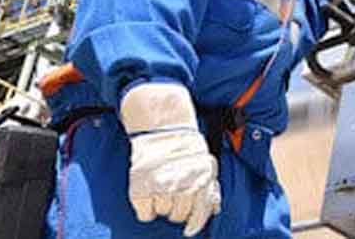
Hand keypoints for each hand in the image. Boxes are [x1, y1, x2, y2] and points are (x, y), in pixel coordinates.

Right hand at [119, 83, 220, 235]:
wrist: (162, 126)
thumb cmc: (185, 145)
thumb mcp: (206, 164)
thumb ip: (211, 188)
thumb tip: (214, 209)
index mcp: (202, 180)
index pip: (199, 213)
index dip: (194, 224)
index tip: (189, 230)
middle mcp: (183, 186)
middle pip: (179, 215)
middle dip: (177, 207)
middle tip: (173, 192)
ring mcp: (161, 188)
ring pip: (163, 213)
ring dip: (162, 204)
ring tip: (161, 187)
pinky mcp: (141, 189)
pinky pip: (145, 213)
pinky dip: (146, 207)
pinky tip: (149, 194)